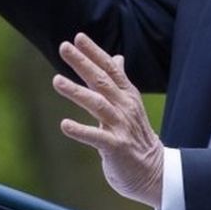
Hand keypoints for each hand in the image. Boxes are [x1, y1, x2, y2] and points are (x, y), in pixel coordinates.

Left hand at [52, 33, 163, 207]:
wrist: (154, 171)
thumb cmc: (136, 136)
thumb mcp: (130, 104)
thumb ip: (119, 81)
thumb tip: (117, 57)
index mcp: (127, 95)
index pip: (110, 68)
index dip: (94, 52)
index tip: (78, 37)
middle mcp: (125, 107)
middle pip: (101, 80)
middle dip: (82, 62)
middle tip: (64, 47)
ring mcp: (121, 127)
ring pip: (97, 104)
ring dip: (76, 91)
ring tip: (56, 81)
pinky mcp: (116, 147)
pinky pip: (96, 137)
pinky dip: (80, 130)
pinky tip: (64, 125)